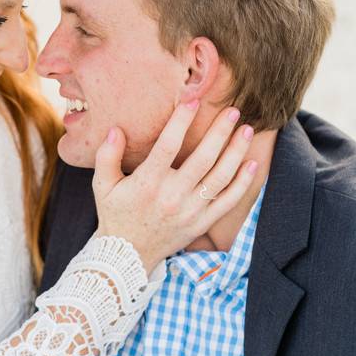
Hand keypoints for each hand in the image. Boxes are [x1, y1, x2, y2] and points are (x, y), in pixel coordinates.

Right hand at [93, 100, 258, 272]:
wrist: (126, 255)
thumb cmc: (115, 214)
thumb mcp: (102, 185)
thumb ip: (106, 156)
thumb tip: (115, 129)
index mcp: (147, 184)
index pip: (167, 147)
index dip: (181, 121)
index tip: (193, 100)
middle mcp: (172, 197)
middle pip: (202, 159)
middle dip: (219, 132)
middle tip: (232, 110)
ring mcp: (190, 212)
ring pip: (220, 178)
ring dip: (235, 152)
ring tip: (246, 130)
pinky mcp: (201, 223)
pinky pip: (227, 202)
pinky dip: (243, 183)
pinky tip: (252, 163)